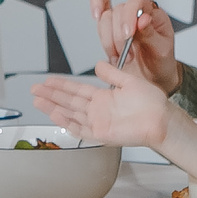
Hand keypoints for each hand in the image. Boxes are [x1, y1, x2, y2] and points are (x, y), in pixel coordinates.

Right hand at [30, 63, 177, 152]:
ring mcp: (98, 122)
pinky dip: (66, 122)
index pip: (77, 90)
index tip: (48, 81)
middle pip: (68, 101)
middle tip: (34, 89)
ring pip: (69, 113)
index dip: (61, 85)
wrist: (161, 119)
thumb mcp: (129, 81)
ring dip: (53, 107)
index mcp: (104, 97)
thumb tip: (98, 64)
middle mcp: (98, 110)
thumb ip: (112, 74)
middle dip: (51, 95)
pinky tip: (55, 114)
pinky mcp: (101, 133)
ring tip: (37, 100)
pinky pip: (79, 128)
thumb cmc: (152, 103)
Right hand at [92, 0, 179, 92]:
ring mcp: (121, 20)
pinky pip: (100, 14)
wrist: (152, 77)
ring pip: (105, 18)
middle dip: (119, 36)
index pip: (137, 1)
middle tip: (129, 53)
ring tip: (122, 55)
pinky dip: (97, 17)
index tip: (128, 34)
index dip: (129, 14)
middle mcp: (136, 12)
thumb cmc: (160, 61)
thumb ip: (151, 34)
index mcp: (153, 14)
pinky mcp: (110, 28)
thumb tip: (143, 19)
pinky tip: (97, 19)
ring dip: (110, 41)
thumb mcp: (162, 50)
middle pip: (118, 10)